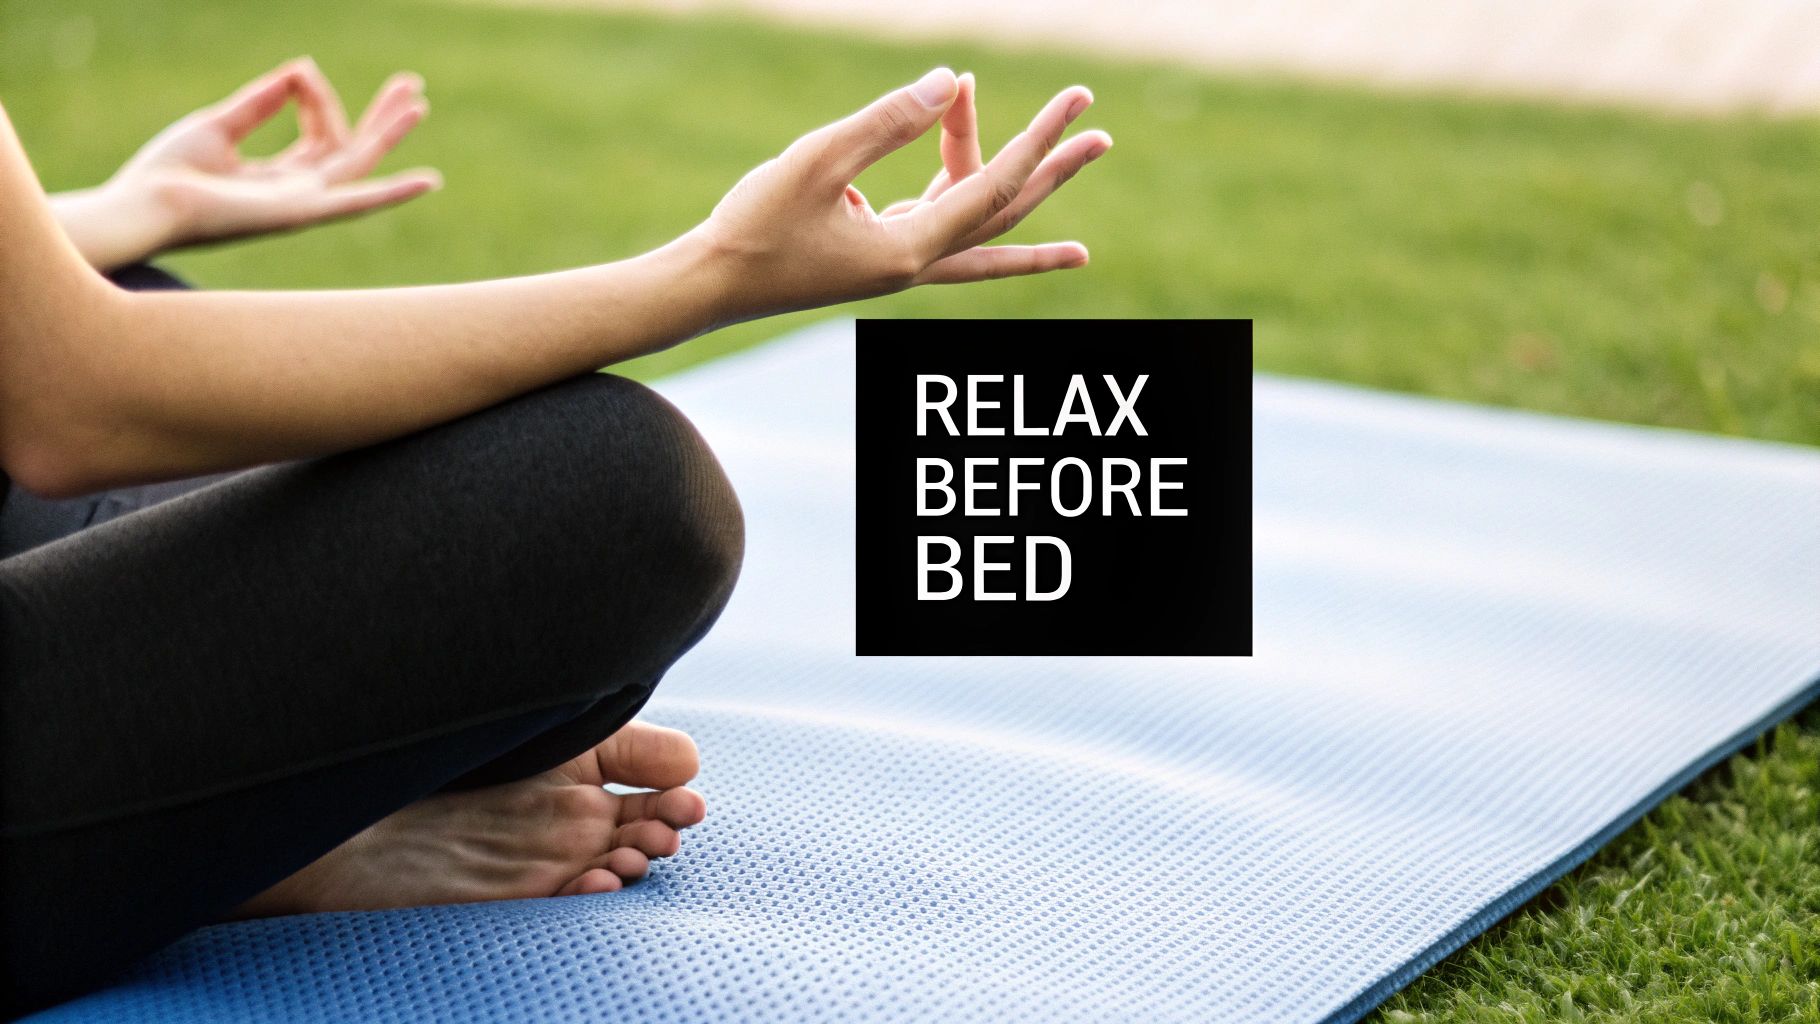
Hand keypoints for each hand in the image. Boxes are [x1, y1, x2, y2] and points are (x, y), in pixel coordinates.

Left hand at [55, 58, 438, 269]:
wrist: (145, 204)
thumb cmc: (168, 174)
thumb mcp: (217, 125)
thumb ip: (258, 102)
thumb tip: (298, 70)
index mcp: (277, 178)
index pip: (317, 132)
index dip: (314, 95)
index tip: (300, 71)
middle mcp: (298, 194)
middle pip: (352, 150)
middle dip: (381, 116)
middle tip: (411, 84)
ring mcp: (303, 205)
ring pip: (358, 163)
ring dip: (388, 131)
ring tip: (417, 101)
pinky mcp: (300, 212)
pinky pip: (357, 200)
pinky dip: (394, 191)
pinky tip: (427, 181)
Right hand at [691, 67, 1110, 323]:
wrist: (709, 285)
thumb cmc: (754, 225)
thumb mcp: (819, 159)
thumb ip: (887, 121)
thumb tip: (949, 82)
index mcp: (909, 251)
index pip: (992, 187)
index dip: (1037, 141)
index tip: (1076, 104)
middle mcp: (915, 266)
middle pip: (1005, 215)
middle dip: (1054, 175)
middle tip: (1102, 138)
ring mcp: (898, 263)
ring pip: (973, 216)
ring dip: (1004, 173)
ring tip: (1050, 135)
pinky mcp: (877, 254)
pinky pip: (938, 216)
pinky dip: (955, 180)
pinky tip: (957, 139)